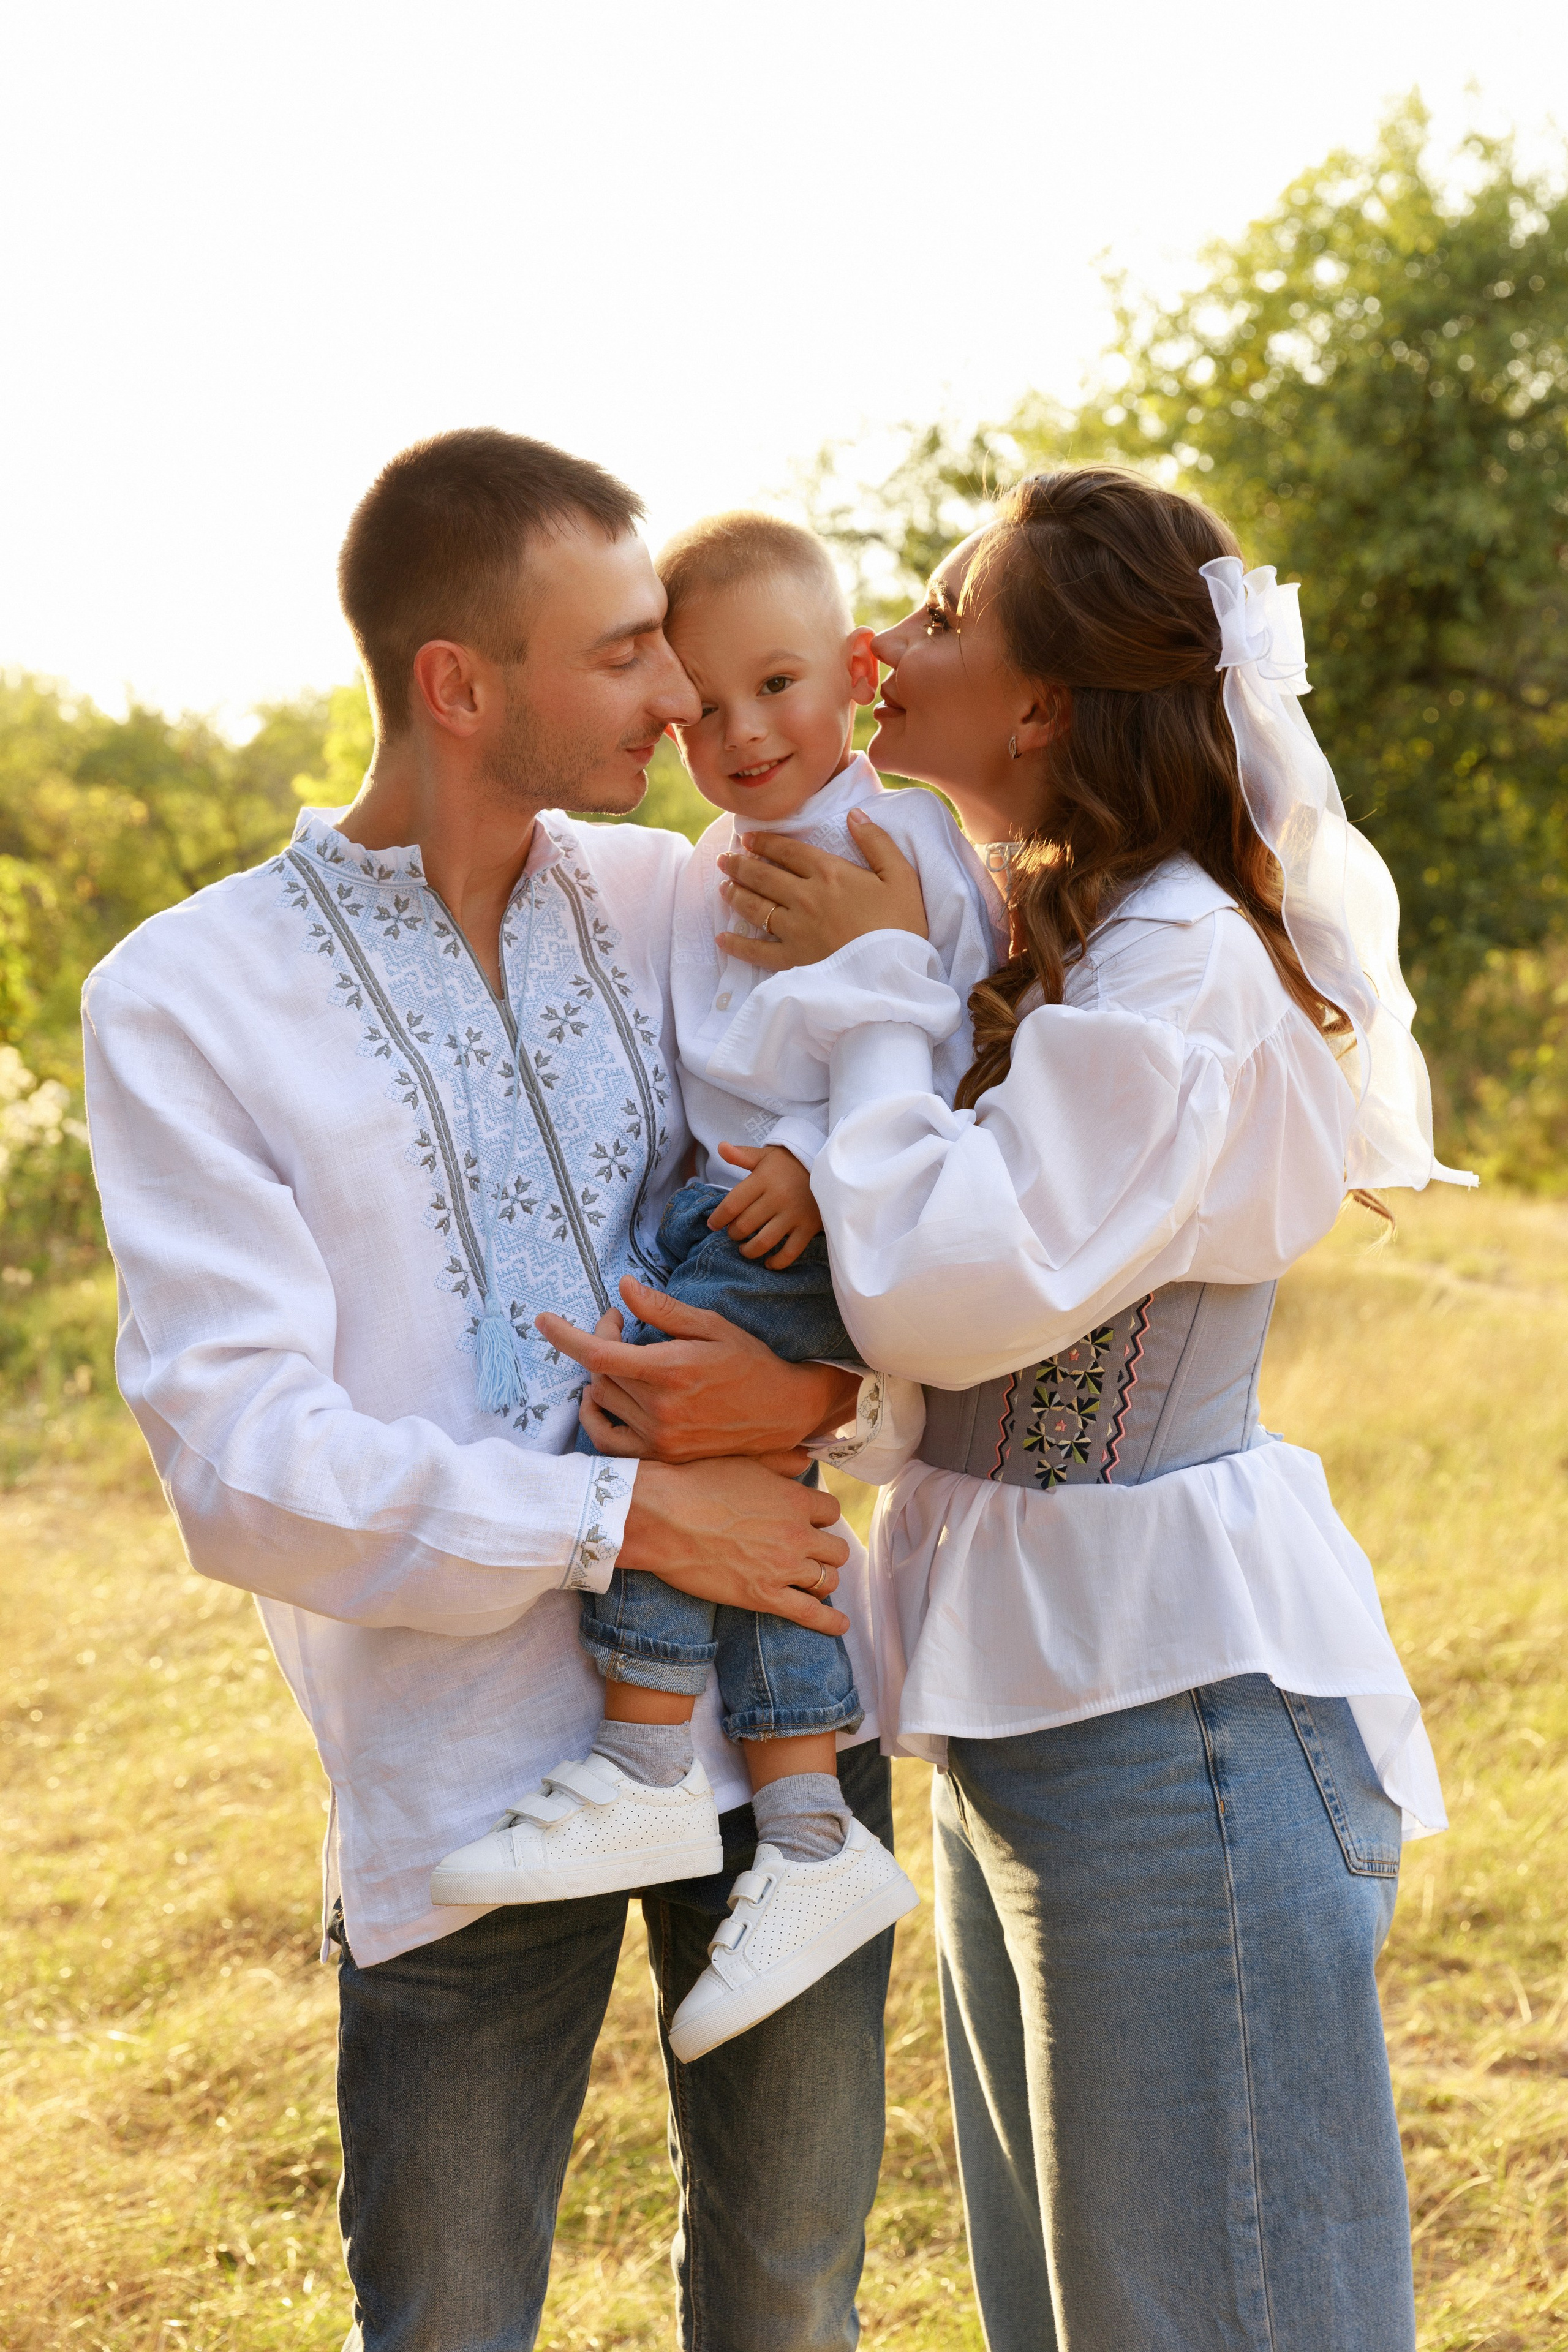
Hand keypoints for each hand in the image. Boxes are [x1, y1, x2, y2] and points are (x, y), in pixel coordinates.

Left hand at [537, 1277, 859, 1467]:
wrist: (783, 1411)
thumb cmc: (749, 1361)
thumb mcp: (711, 1325)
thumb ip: (663, 1310)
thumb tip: (622, 1288)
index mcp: (671, 1370)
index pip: (599, 1355)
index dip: (564, 1336)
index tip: (542, 1320)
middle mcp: (661, 1408)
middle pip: (600, 1373)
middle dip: (602, 1342)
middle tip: (621, 1325)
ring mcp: (660, 1437)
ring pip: (602, 1400)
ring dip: (602, 1375)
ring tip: (625, 1359)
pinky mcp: (662, 1456)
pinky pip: (607, 1441)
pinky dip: (596, 1417)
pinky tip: (604, 1396)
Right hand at [619, 1456, 849, 1634]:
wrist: (662, 1516)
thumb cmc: (697, 1482)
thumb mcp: (745, 1460)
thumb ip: (781, 1462)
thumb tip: (806, 1461)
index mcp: (795, 1499)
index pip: (831, 1512)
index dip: (820, 1518)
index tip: (808, 1522)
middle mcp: (797, 1534)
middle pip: (837, 1550)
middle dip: (825, 1551)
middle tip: (809, 1553)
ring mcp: (783, 1567)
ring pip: (828, 1580)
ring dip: (821, 1580)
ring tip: (811, 1581)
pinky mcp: (763, 1595)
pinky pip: (809, 1613)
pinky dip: (829, 1621)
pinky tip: (840, 1625)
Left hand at [707, 1143, 822, 1268]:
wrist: (827, 1167)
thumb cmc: (790, 1164)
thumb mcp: (766, 1156)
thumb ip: (742, 1155)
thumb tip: (721, 1147)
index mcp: (763, 1179)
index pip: (732, 1205)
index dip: (718, 1218)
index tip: (713, 1224)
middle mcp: (777, 1197)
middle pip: (744, 1225)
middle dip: (733, 1233)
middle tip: (734, 1233)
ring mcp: (794, 1214)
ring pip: (763, 1242)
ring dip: (748, 1250)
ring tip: (744, 1249)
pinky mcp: (808, 1227)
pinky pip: (789, 1252)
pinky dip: (776, 1262)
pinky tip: (768, 1262)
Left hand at [715, 810, 928, 970]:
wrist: (895, 973)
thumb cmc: (902, 925)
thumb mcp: (902, 876)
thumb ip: (877, 842)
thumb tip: (854, 814)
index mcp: (830, 873)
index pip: (789, 851)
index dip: (765, 843)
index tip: (748, 839)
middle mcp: (805, 897)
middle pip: (764, 876)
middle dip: (741, 865)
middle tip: (725, 859)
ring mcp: (795, 929)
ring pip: (755, 907)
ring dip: (736, 894)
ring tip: (723, 886)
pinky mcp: (793, 960)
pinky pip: (757, 951)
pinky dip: (737, 945)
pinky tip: (723, 939)